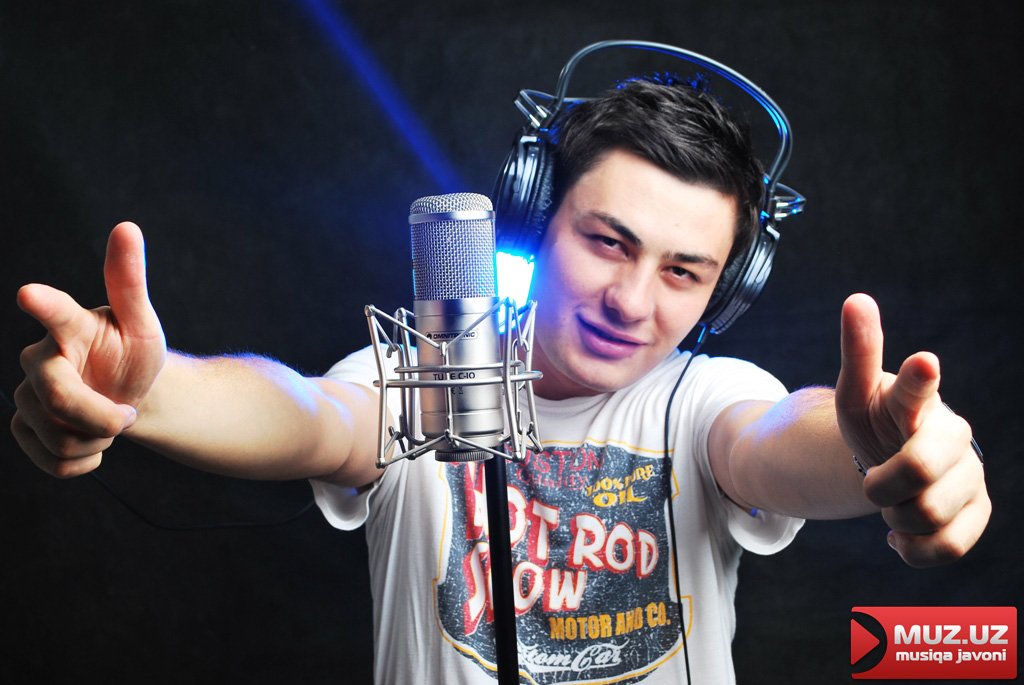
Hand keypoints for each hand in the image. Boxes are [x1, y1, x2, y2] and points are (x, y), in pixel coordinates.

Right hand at [11, 222, 166, 477]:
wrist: (128, 394)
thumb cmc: (132, 352)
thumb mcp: (142, 323)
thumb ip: (130, 282)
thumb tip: (127, 227)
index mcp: (69, 326)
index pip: (55, 312)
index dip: (44, 304)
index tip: (30, 293)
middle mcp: (37, 358)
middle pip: (57, 397)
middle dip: (102, 416)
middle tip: (126, 411)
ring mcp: (25, 395)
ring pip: (57, 436)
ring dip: (97, 439)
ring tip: (108, 421)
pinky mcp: (24, 428)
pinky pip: (55, 462)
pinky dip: (85, 461)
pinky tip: (93, 443)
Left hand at [835, 293, 989, 566]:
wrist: (894, 460)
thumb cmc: (876, 421)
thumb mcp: (855, 393)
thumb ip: (858, 351)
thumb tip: (856, 299)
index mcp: (916, 402)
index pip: (917, 388)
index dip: (919, 378)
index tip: (922, 360)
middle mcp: (952, 435)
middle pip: (919, 472)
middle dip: (884, 485)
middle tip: (874, 481)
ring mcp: (969, 475)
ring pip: (928, 514)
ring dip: (894, 517)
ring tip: (891, 501)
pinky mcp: (976, 512)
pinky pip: (945, 546)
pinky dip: (912, 548)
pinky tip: (901, 534)